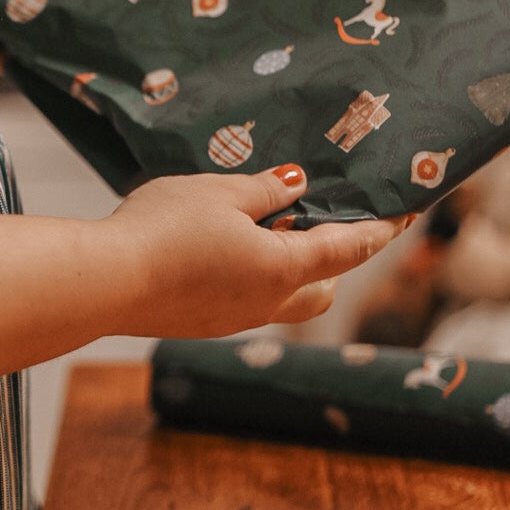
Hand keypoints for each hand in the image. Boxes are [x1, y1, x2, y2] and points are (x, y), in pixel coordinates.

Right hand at [108, 164, 407, 337]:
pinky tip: (219, 251)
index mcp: (283, 269)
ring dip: (288, 270)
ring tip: (261, 230)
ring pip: (282, 299)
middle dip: (333, 260)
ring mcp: (232, 320)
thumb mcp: (220, 192)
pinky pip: (244, 302)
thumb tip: (296, 186)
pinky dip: (250, 278)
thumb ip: (265, 189)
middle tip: (319, 222)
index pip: (350, 249)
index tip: (406, 213)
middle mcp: (267, 303)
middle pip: (323, 288)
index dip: (381, 229)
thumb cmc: (163, 231)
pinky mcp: (201, 324)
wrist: (104, 282)